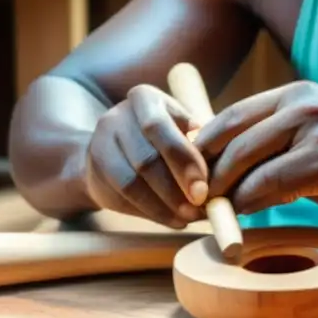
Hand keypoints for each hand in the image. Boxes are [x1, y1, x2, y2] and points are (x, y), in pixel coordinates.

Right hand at [84, 84, 209, 227]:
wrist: (113, 149)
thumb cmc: (162, 138)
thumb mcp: (181, 129)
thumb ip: (199, 143)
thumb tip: (222, 172)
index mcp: (144, 98)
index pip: (160, 127)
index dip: (183, 160)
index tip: (204, 188)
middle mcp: (118, 116)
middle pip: (147, 158)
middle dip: (177, 187)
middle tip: (199, 207)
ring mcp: (101, 143)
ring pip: (133, 182)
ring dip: (165, 205)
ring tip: (189, 217)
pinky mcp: (95, 171)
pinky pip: (124, 198)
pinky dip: (153, 213)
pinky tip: (174, 220)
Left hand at [193, 81, 317, 217]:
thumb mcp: (308, 136)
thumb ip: (270, 141)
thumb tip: (216, 164)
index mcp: (294, 94)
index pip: (231, 115)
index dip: (202, 145)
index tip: (188, 173)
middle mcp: (302, 104)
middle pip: (232, 135)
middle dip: (207, 171)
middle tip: (193, 198)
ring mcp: (315, 129)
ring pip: (248, 159)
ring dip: (225, 189)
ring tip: (214, 209)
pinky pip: (271, 183)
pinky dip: (250, 201)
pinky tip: (244, 214)